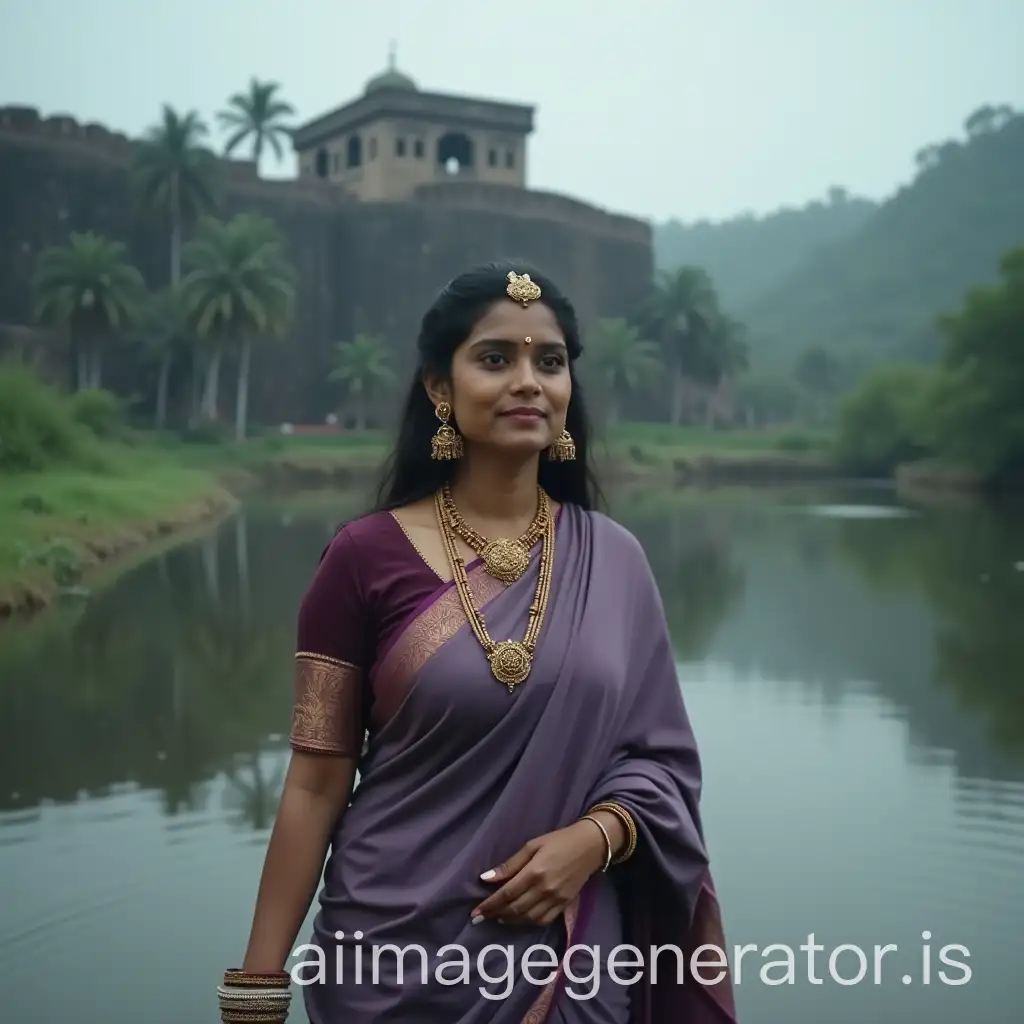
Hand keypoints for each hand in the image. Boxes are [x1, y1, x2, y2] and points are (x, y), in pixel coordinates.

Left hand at [470, 820, 609, 926]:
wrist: (590, 846)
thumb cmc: (558, 840)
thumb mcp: (532, 845)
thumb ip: (510, 864)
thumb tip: (485, 878)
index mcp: (535, 872)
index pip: (507, 894)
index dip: (489, 904)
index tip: (475, 912)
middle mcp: (545, 889)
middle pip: (515, 909)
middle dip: (495, 914)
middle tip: (481, 918)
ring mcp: (556, 899)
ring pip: (528, 918)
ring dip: (510, 921)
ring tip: (498, 918)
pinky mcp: (564, 905)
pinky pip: (543, 920)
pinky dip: (528, 923)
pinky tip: (519, 920)